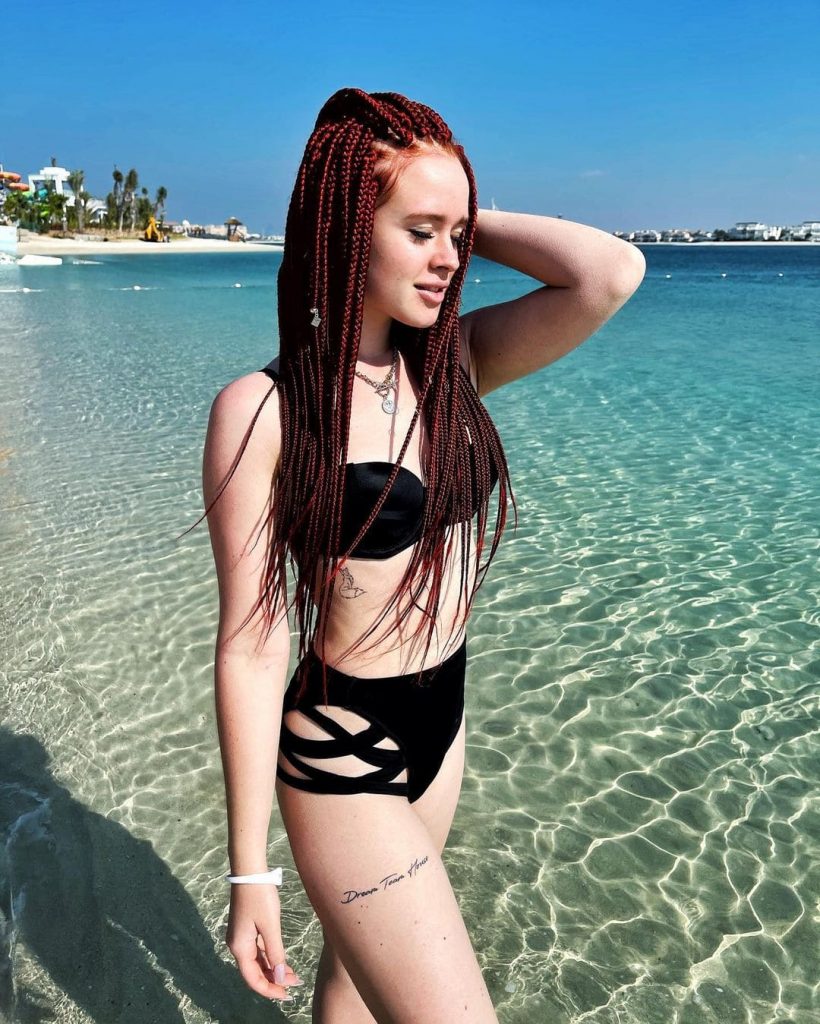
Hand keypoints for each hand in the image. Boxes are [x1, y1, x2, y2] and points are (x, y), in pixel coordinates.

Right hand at [226, 883, 302, 1000]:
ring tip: (294, 974)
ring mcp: (242, 936)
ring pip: (258, 961)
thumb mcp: (270, 926)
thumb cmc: (260, 896)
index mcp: (240, 947)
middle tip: (296, 984)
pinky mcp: (247, 928)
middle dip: (275, 980)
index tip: (287, 995)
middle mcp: (238, 945)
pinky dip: (270, 956)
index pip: (253, 979)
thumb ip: (275, 953)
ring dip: (274, 969)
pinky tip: (283, 960)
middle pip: (255, 971)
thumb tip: (280, 978)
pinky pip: (258, 949)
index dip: (269, 990)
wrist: (250, 871)